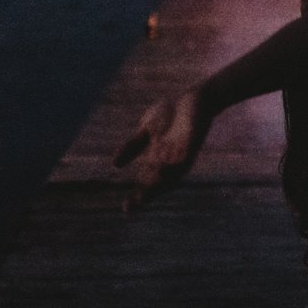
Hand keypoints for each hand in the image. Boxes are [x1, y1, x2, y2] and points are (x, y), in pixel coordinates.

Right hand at [114, 88, 213, 209]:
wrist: (193, 99)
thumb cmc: (170, 114)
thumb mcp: (145, 129)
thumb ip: (133, 146)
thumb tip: (114, 164)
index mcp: (157, 159)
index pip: (146, 182)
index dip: (136, 196)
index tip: (125, 208)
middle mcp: (169, 161)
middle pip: (157, 184)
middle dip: (145, 195)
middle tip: (133, 206)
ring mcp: (181, 154)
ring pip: (170, 176)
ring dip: (158, 185)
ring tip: (144, 196)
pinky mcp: (191, 145)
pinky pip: (183, 160)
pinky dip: (174, 167)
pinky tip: (163, 170)